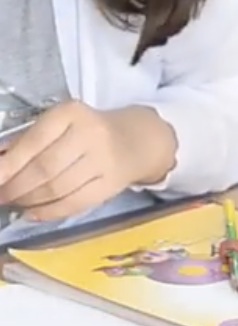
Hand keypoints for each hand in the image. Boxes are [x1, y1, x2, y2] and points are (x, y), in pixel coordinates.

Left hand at [0, 101, 176, 221]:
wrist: (137, 139)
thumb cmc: (88, 129)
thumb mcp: (60, 123)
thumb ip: (27, 140)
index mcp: (72, 113)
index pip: (34, 142)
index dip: (8, 166)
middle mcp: (91, 134)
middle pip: (44, 169)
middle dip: (15, 187)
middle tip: (1, 195)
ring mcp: (104, 160)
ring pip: (57, 189)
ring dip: (29, 201)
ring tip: (16, 202)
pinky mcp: (112, 183)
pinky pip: (74, 203)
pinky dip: (49, 212)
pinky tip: (33, 212)